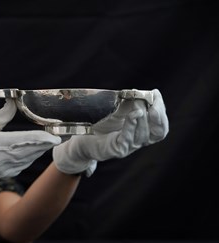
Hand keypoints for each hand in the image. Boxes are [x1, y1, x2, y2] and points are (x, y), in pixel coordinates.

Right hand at [0, 99, 61, 194]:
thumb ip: (2, 114)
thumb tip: (14, 102)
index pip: (24, 141)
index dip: (41, 139)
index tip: (54, 137)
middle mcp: (3, 158)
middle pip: (31, 151)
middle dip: (45, 144)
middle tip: (58, 137)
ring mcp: (5, 168)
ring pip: (29, 158)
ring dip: (39, 151)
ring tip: (48, 142)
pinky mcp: (5, 173)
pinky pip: (22, 165)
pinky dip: (30, 157)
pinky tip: (34, 150)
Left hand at [52, 89, 168, 176]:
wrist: (81, 139)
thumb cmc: (100, 127)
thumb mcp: (117, 113)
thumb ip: (128, 105)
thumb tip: (138, 92)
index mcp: (141, 134)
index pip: (160, 128)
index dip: (161, 112)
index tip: (156, 95)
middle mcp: (137, 143)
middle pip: (156, 132)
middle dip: (157, 114)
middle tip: (152, 100)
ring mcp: (127, 147)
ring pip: (143, 134)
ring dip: (142, 116)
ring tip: (139, 102)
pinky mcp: (116, 149)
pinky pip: (127, 137)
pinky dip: (131, 125)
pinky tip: (133, 114)